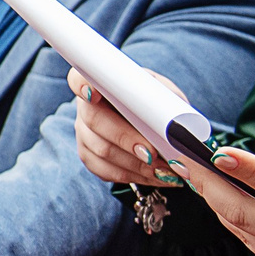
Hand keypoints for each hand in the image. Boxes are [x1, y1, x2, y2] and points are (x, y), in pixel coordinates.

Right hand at [67, 67, 186, 189]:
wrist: (154, 124)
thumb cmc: (158, 104)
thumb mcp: (166, 94)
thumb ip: (166, 99)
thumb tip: (175, 123)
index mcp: (102, 83)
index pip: (79, 78)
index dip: (81, 85)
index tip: (92, 94)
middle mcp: (86, 106)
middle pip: (94, 120)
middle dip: (125, 138)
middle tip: (152, 153)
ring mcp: (84, 133)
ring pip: (101, 150)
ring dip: (136, 164)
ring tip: (166, 171)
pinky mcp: (89, 156)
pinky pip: (107, 171)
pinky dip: (135, 176)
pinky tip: (157, 178)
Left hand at [156, 145, 254, 255]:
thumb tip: (254, 178)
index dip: (246, 169)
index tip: (218, 154)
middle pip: (243, 215)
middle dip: (208, 187)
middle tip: (186, 165)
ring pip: (244, 232)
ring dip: (224, 207)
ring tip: (206, 182)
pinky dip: (250, 231)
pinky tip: (246, 215)